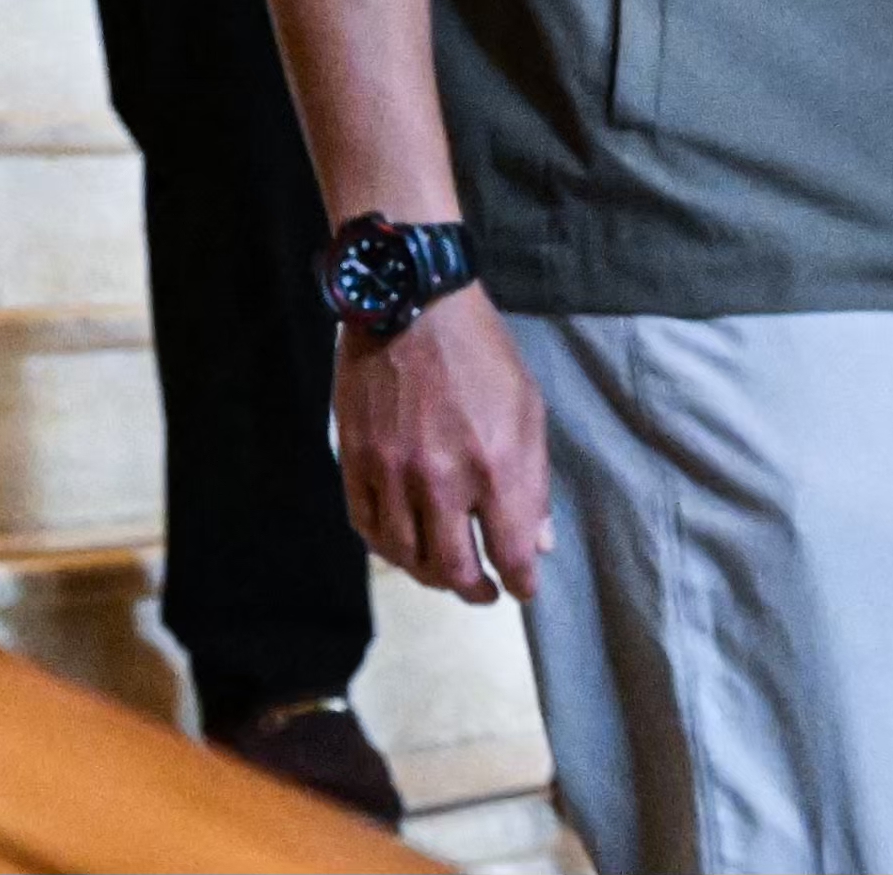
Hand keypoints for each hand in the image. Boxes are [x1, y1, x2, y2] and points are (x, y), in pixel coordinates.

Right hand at [334, 288, 548, 603]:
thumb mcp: (527, 408)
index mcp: (496, 466)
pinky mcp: (355, 459)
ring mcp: (392, 472)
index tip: (522, 587)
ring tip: (443, 573)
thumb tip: (537, 541)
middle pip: (455, 569)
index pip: (512, 555)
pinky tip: (403, 545)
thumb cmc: (479, 352)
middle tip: (484, 591)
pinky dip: (387, 547)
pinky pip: (367, 525)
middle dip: (476, 591)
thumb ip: (533, 481)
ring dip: (429, 575)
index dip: (521, 582)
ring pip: (407, 555)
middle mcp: (441, 479)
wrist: (408, 301)